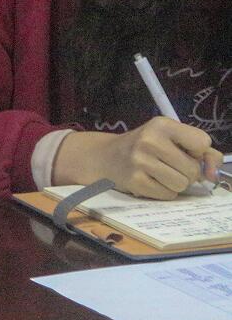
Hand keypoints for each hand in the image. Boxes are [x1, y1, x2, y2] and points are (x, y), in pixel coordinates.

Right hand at [54, 117, 221, 198]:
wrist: (105, 157)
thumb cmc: (146, 147)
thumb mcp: (171, 139)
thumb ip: (203, 153)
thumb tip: (213, 175)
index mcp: (162, 125)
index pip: (202, 142)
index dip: (198, 152)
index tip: (185, 151)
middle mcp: (150, 140)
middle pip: (193, 169)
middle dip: (187, 172)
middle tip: (170, 165)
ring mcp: (140, 161)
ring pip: (182, 184)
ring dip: (176, 183)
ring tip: (160, 174)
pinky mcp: (135, 180)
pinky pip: (168, 194)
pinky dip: (163, 191)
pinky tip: (151, 181)